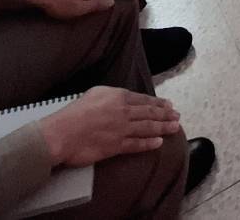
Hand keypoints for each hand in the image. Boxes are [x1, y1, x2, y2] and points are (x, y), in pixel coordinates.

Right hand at [39, 88, 179, 167]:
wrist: (62, 133)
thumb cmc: (74, 112)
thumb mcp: (94, 93)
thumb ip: (111, 95)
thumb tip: (121, 98)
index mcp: (119, 97)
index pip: (143, 100)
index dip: (158, 103)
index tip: (169, 105)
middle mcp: (124, 112)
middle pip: (149, 114)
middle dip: (165, 115)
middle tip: (177, 116)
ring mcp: (122, 130)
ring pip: (147, 128)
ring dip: (163, 127)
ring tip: (174, 127)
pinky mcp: (117, 146)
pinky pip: (137, 145)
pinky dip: (149, 144)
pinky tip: (159, 143)